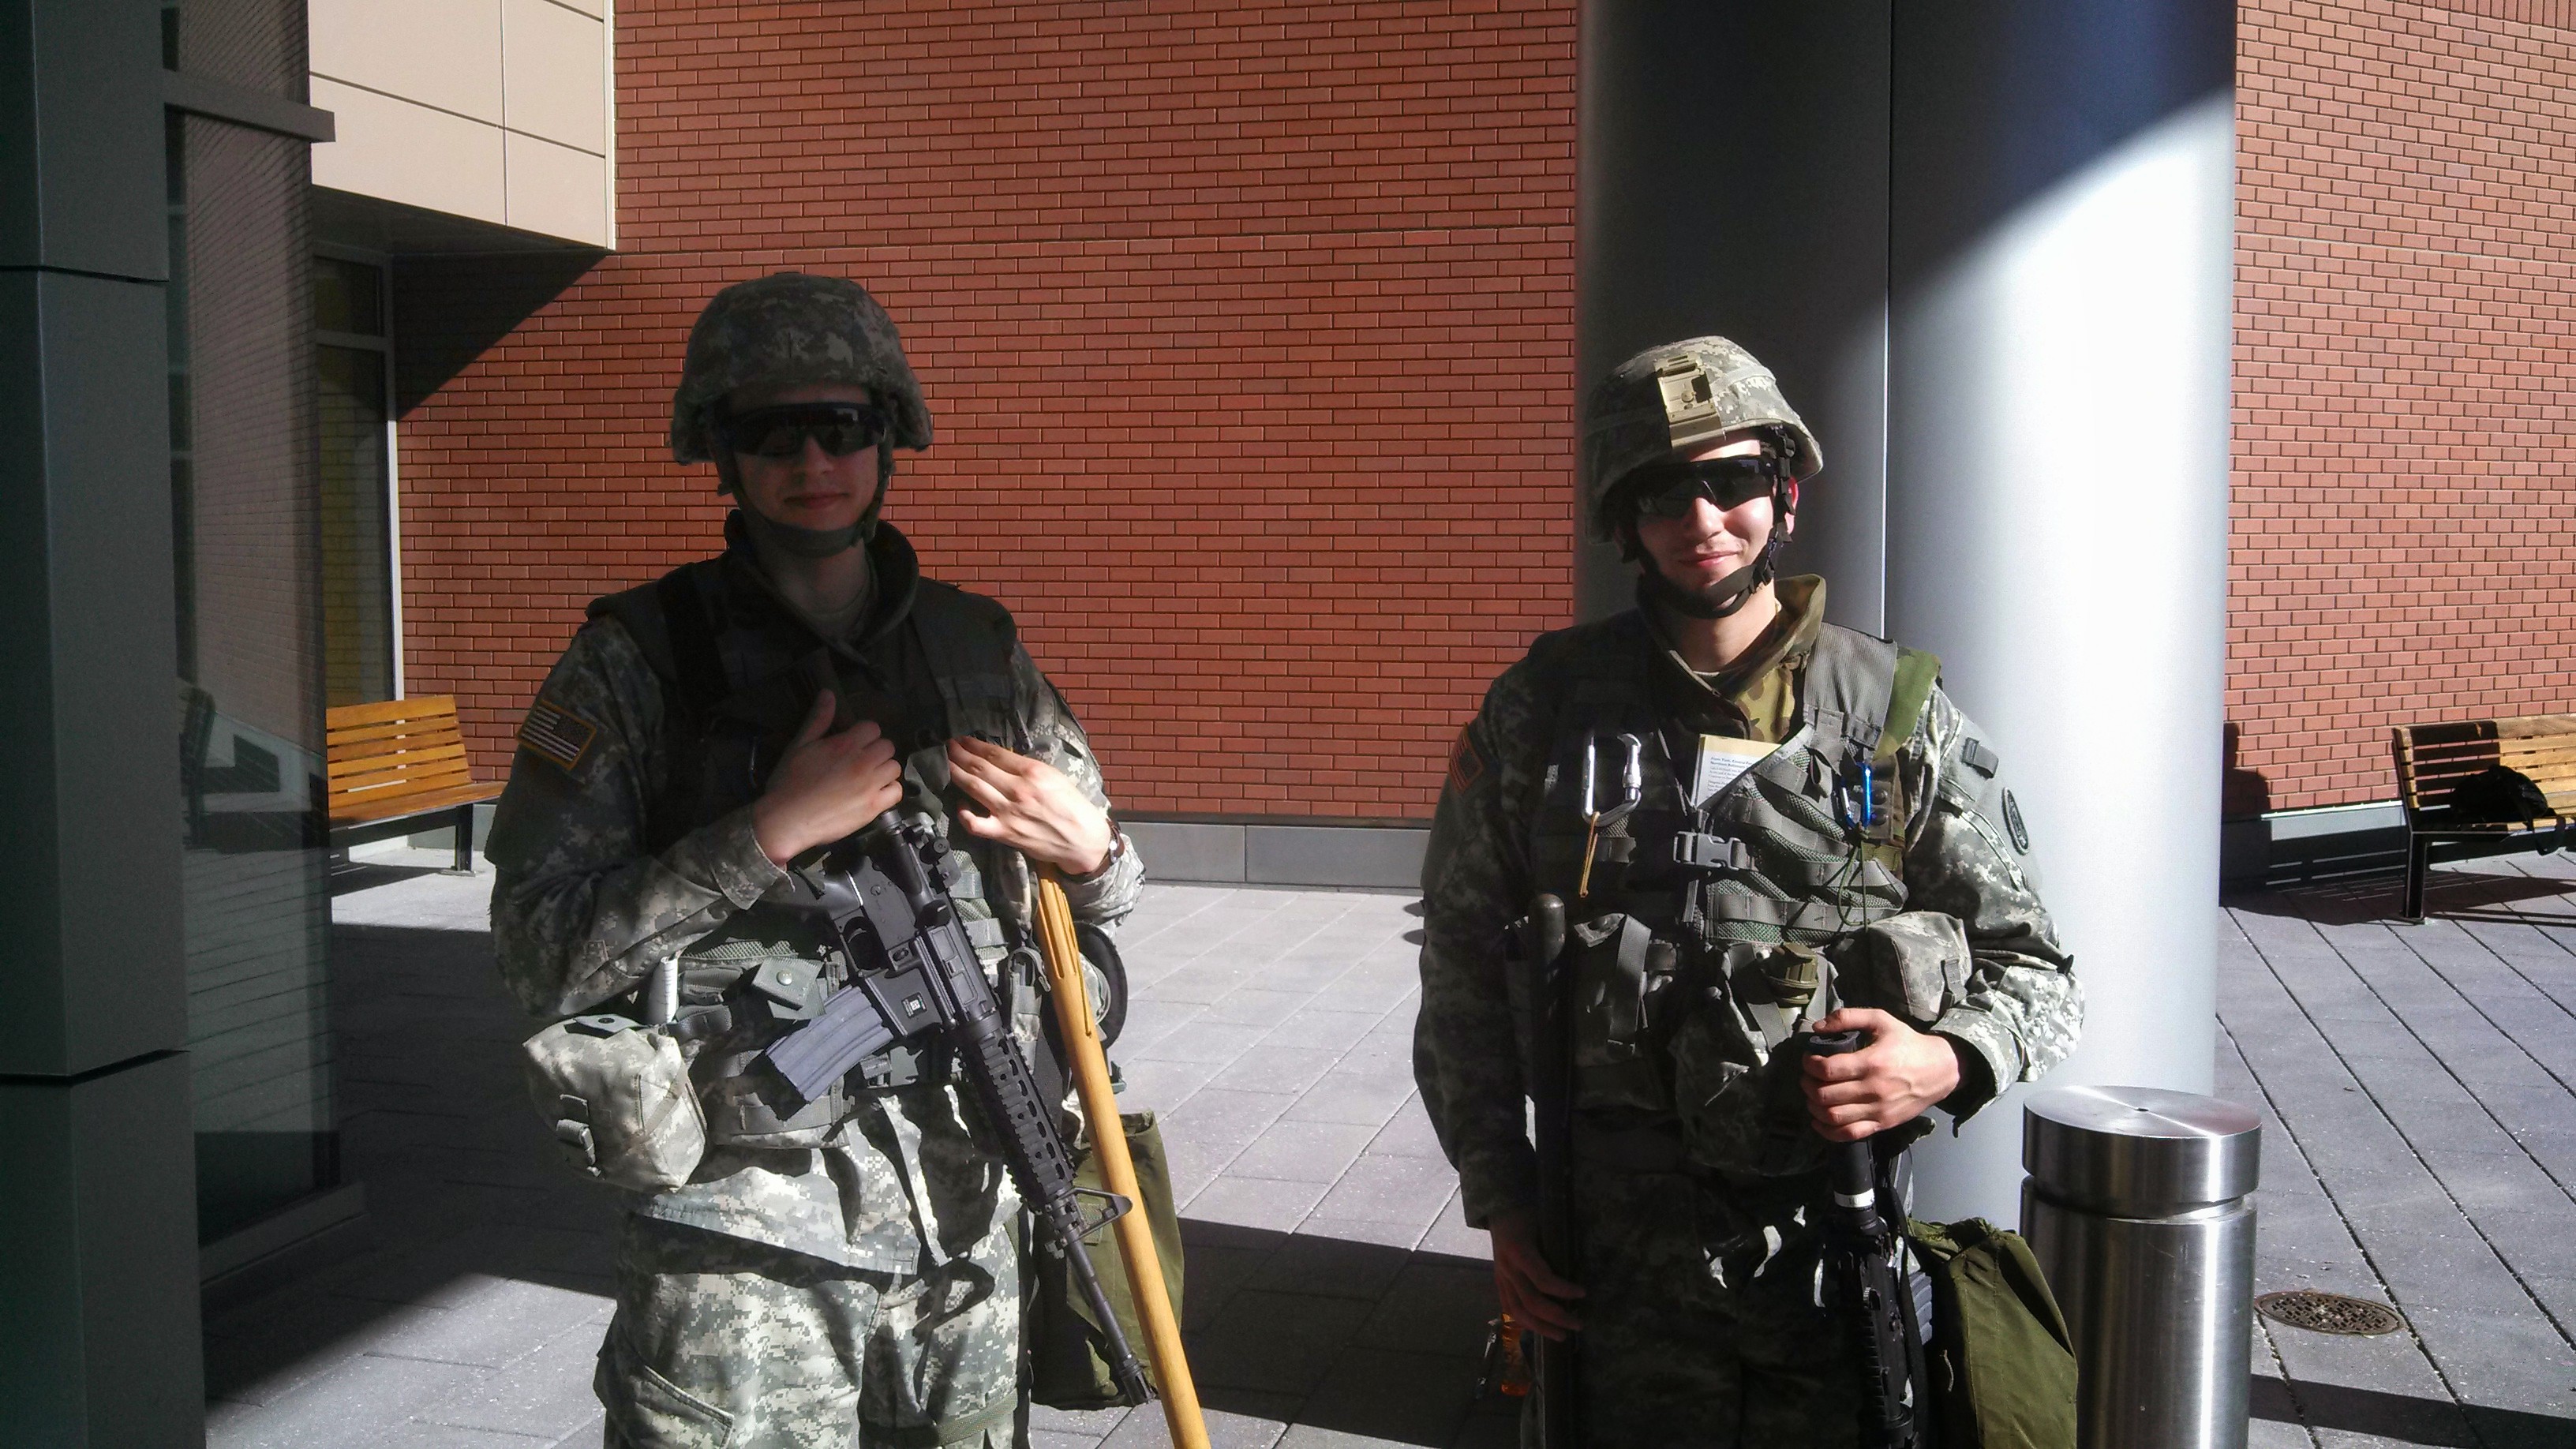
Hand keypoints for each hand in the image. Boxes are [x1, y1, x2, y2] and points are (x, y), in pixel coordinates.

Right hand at [750, 690, 902, 863]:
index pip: (873, 728)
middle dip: (875, 751)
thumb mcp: (799, 745)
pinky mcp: (873, 807)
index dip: (864, 734)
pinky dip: (889, 791)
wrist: (786, 819)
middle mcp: (862, 762)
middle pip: (887, 746)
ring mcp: (870, 786)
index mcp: (845, 745)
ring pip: (894, 767)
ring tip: (868, 777)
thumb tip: (828, 693)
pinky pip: (896, 792)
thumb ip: (818, 719)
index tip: (854, 744)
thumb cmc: (789, 781)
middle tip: (860, 761)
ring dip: (883, 770)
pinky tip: (874, 793)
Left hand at [945, 735, 1114, 875]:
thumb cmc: (1071, 805)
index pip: (995, 754)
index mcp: (1032, 772)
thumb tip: (1002, 759)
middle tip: (947, 746)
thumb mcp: (1055, 776)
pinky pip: (976, 823)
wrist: (1082, 840)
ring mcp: (1008, 812)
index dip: (974, 745)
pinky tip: (959, 805)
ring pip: (973, 788)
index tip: (962, 739)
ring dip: (956, 773)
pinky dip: (964, 814)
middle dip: (960, 754)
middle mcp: (1017, 789)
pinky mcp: (1004, 833)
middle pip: (979, 767)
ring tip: (946, 763)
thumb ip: (1027, 768)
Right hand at [1487, 1206, 1584, 1340]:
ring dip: (1541, 1327)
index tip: (1583, 1293)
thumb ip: (1556, 1245)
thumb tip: (1581, 1267)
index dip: (1563, 1290)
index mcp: (1519, 1250)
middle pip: (1531, 1301)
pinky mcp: (1498, 1283)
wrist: (1499, 1210)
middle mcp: (1508, 1268)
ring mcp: (1501, 1278)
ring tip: (1561, 1335)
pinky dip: (1525, 1322)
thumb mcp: (1544, 1222)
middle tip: (1578, 1324)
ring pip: (1518, 1312)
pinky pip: (1509, 1309)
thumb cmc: (1526, 1214)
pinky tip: (1541, 1329)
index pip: (1542, 1278)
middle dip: (1557, 1316)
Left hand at [1802, 1008, 1961, 1141]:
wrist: (1940, 1070)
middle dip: (1808, 1085)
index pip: (1828, 1069)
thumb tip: (1817, 1027)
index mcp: (1872, 1063)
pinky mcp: (1882, 1124)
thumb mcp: (1881, 1020)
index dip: (1810, 1065)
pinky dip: (1828, 1132)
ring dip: (1814, 1107)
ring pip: (1833, 1117)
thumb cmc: (1908, 1043)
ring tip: (1812, 1096)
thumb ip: (1848, 1017)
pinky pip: (1849, 1134)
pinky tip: (1819, 1121)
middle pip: (1826, 1095)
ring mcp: (1878, 1110)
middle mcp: (1873, 1089)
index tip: (1808, 1059)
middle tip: (1807, 1077)